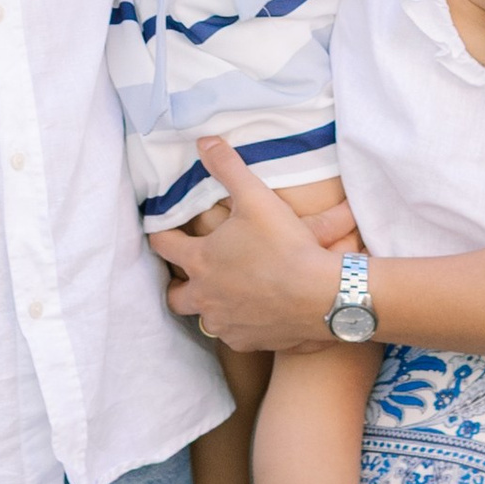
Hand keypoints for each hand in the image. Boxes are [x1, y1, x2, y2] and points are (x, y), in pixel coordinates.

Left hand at [150, 139, 363, 353]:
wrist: (323, 296)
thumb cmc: (286, 245)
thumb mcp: (256, 197)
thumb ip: (227, 167)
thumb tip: (204, 141)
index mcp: (200, 261)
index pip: (163, 246)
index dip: (161, 235)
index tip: (163, 230)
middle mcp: (205, 297)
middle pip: (175, 296)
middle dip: (178, 284)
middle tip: (192, 272)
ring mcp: (226, 323)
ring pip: (204, 318)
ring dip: (210, 305)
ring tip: (225, 293)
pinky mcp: (247, 342)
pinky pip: (233, 335)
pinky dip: (238, 324)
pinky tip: (254, 313)